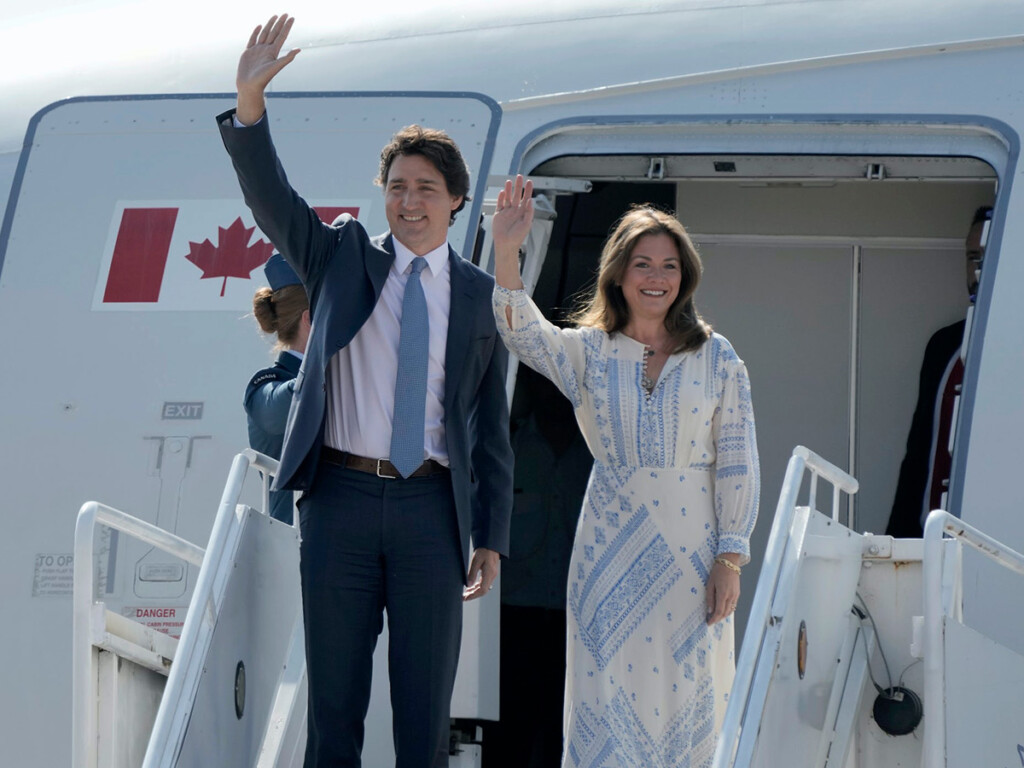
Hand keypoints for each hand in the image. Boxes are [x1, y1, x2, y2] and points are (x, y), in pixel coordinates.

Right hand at [236, 14, 300, 124]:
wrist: (249, 86)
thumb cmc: (263, 78)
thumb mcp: (276, 67)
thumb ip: (287, 58)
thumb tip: (299, 49)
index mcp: (273, 52)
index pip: (281, 36)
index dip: (286, 27)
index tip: (291, 18)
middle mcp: (266, 50)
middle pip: (274, 33)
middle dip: (280, 23)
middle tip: (285, 14)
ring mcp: (257, 50)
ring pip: (264, 34)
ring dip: (270, 25)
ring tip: (275, 16)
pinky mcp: (248, 52)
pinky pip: (253, 40)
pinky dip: (256, 32)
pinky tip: (259, 26)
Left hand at [462, 547, 499, 600]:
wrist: (491, 544)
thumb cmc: (484, 550)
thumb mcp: (475, 561)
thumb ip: (472, 573)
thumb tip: (468, 585)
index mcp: (489, 573)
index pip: (483, 590)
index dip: (474, 595)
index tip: (466, 598)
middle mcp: (492, 575)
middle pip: (483, 590)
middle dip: (473, 595)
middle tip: (463, 597)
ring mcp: (492, 575)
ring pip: (484, 587)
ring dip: (475, 591)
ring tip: (466, 593)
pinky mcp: (490, 573)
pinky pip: (484, 583)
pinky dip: (477, 586)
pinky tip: (471, 587)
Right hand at [492, 175, 532, 291]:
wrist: (506, 245)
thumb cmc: (517, 237)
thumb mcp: (526, 224)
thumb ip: (529, 212)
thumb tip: (531, 200)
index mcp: (523, 213)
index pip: (527, 198)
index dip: (528, 190)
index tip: (529, 181)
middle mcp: (515, 211)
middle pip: (517, 195)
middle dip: (518, 186)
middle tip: (519, 177)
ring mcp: (507, 212)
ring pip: (508, 198)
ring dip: (509, 190)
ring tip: (509, 181)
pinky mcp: (499, 215)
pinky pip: (500, 204)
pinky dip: (501, 198)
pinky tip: (503, 192)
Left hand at [705, 554, 740, 624]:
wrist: (729, 562)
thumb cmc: (718, 571)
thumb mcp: (710, 583)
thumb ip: (710, 598)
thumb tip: (710, 610)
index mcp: (723, 594)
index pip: (719, 612)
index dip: (713, 619)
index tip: (708, 623)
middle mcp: (731, 596)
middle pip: (725, 613)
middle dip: (718, 619)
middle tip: (710, 620)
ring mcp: (736, 595)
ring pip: (730, 610)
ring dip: (723, 615)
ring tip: (715, 616)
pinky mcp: (738, 593)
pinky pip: (733, 605)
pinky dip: (727, 610)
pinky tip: (722, 609)